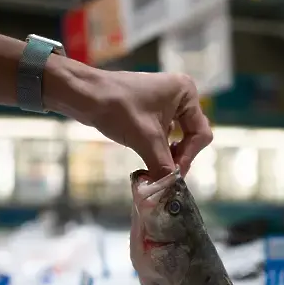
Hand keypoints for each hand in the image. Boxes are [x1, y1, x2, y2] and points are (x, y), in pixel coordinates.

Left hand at [46, 59, 212, 180]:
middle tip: (165, 175)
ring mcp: (165, 101)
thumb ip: (164, 167)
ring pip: (176, 138)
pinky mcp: (151, 110)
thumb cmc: (117, 108)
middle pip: (191, 136)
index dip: (188, 157)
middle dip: (178, 156)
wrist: (83, 95)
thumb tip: (172, 192)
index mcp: (186, 93)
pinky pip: (162, 135)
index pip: (200, 134)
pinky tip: (147, 158)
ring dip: (167, 155)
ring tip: (155, 168)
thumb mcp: (145, 140)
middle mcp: (180, 94)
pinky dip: (157, 149)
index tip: (173, 174)